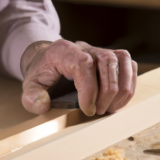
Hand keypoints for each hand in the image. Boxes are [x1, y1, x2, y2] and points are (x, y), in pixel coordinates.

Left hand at [21, 39, 136, 115]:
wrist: (49, 59)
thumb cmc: (42, 72)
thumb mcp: (30, 84)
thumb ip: (31, 96)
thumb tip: (43, 106)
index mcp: (64, 51)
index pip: (84, 65)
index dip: (89, 90)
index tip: (87, 110)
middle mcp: (85, 47)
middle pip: (107, 62)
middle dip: (107, 93)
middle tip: (99, 111)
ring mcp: (99, 51)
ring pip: (122, 61)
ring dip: (121, 89)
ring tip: (111, 108)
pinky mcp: (110, 57)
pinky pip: (128, 65)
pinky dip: (128, 84)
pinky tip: (118, 100)